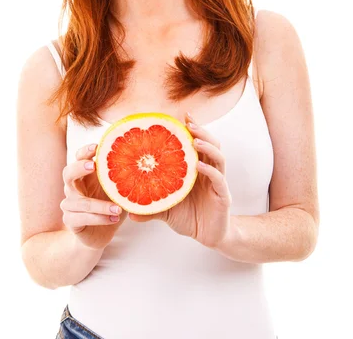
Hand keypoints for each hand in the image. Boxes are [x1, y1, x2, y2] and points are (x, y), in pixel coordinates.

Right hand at [60, 143, 126, 249]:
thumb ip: (124, 179)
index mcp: (85, 175)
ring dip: (99, 205)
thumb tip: (144, 164)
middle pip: (68, 173)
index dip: (85, 151)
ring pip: (80, 202)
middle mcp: (74, 187)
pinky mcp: (70, 220)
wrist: (102, 232)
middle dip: (79, 167)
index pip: (79, 158)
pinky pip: (81, 218)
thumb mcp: (119, 190)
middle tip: (93, 166)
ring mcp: (70, 204)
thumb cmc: (111, 205)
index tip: (96, 147)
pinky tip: (113, 218)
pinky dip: (99, 218)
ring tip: (118, 208)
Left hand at [129, 113, 233, 250]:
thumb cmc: (189, 218)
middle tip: (189, 123)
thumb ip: (150, 206)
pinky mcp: (223, 196)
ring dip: (208, 146)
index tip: (183, 116)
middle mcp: (210, 172)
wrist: (209, 237)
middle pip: (211, 144)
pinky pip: (219, 179)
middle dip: (202, 131)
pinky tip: (198, 166)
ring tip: (194, 140)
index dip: (193, 129)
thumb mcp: (166, 209)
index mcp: (198, 170)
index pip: (198, 144)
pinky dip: (210, 171)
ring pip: (218, 157)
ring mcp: (218, 183)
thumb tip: (128, 210)